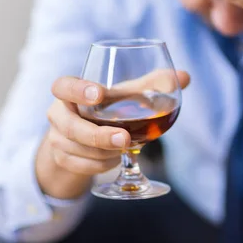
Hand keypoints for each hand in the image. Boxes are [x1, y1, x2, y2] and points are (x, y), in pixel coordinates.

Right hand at [36, 71, 189, 199]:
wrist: (82, 140)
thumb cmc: (106, 110)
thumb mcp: (126, 96)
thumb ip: (152, 85)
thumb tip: (185, 76)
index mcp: (70, 93)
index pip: (62, 86)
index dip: (77, 90)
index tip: (99, 94)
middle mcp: (58, 114)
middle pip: (70, 126)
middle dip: (98, 135)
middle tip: (125, 139)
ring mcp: (57, 139)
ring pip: (78, 150)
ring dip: (104, 153)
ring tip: (126, 146)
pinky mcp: (62, 160)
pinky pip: (82, 167)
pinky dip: (101, 165)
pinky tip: (114, 159)